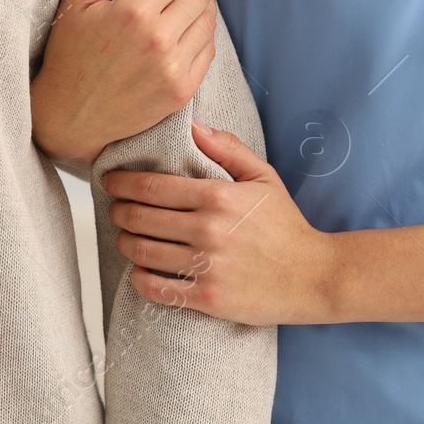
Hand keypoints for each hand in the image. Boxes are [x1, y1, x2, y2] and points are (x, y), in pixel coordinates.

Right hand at [30, 0, 217, 173]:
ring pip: (209, 19)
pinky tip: (188, 26)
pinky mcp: (182, 91)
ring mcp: (174, 68)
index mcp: (135, 13)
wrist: (69, 116)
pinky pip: (208, 50)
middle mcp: (160, 40)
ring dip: (205, 0)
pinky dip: (204, 32)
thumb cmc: (69, 54)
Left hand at [102, 122, 337, 325]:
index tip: (110, 182)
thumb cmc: (285, 225)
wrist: (312, 276)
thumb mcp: (262, 177)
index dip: (122, 183)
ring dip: (126, 243)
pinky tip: (139, 270)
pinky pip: (155, 288)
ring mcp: (206, 266)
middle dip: (118, 212)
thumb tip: (192, 125)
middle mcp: (207, 230)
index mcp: (217, 196)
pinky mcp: (207, 298)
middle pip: (139, 218)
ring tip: (127, 238)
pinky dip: (138, 278)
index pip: (151, 186)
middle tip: (115, 210)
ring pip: (142, 253)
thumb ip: (227, 148)